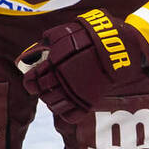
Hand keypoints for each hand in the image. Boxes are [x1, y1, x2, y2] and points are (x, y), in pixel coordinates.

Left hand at [16, 9, 148, 122]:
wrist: (117, 45)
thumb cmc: (91, 36)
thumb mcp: (65, 32)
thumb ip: (47, 41)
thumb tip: (33, 51)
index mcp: (54, 65)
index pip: (31, 82)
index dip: (30, 82)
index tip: (33, 80)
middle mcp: (62, 81)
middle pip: (42, 95)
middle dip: (42, 91)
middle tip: (47, 87)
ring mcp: (76, 93)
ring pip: (54, 107)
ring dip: (53, 102)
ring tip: (58, 94)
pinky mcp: (88, 101)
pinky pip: (70, 116)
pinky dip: (67, 112)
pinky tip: (68, 104)